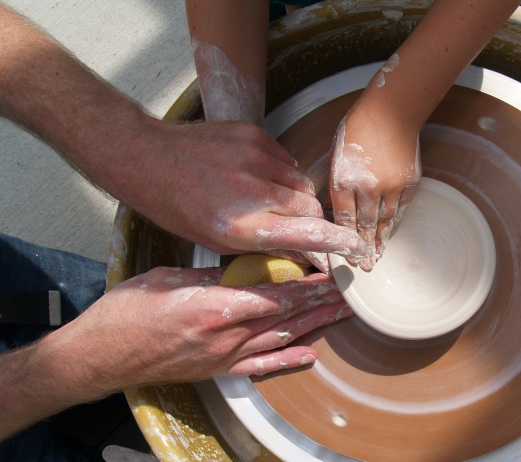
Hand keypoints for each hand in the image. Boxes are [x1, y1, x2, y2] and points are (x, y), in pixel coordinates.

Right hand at [59, 266, 350, 389]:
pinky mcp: (217, 371)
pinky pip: (260, 367)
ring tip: (342, 315)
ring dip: (315, 327)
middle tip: (352, 293)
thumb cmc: (125, 313)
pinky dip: (287, 362)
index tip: (334, 275)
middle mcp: (226, 336)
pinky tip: (310, 356)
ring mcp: (224, 357)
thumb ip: (210, 275)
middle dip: (322, 303)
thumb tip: (244, 265)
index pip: (277, 295)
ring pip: (281, 339)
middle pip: (287, 317)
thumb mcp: (167, 278)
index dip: (310, 286)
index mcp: (215, 307)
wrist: (99, 356)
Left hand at [105, 120, 369, 268]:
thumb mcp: (218, 241)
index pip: (309, 234)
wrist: (148, 158)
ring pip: (301, 184)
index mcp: (243, 226)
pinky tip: (257, 178)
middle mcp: (254, 191)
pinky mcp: (255, 136)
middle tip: (299, 228)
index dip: (339, 243)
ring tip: (269, 201)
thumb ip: (264, 244)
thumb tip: (302, 251)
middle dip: (313, 220)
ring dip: (296, 197)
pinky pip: (287, 161)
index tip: (356, 249)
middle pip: (311, 208)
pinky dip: (281, 174)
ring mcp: (256, 159)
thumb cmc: (178, 207)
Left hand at [329, 102, 420, 269]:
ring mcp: (391, 186)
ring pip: (385, 221)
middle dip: (364, 249)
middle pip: (365, 226)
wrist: (392, 111)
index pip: (343, 219)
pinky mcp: (409, 182)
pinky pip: (401, 209)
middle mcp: (368, 187)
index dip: (343, 240)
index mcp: (344, 179)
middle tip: (365, 267)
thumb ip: (335, 184)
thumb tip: (334, 209)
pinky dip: (394, 222)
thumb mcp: (336, 154)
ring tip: (378, 256)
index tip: (343, 256)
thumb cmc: (358, 129)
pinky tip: (389, 233)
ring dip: (380, 241)